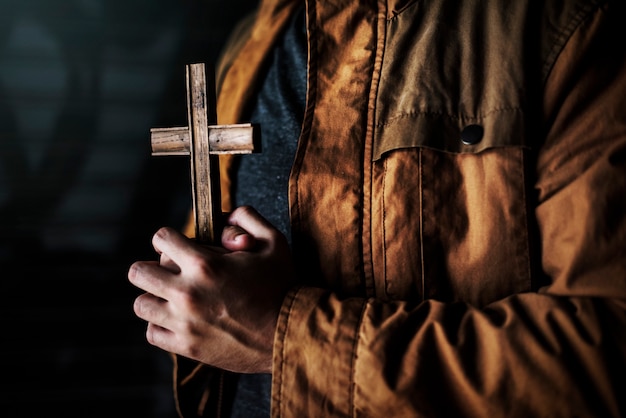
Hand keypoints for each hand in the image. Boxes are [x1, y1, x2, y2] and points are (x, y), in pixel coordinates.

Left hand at [128, 206, 292, 373]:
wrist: (291, 334)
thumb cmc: (284, 286)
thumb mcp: (274, 242)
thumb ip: (248, 218)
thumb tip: (227, 213)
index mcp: (205, 265)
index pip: (161, 239)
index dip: (168, 237)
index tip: (176, 244)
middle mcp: (188, 293)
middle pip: (139, 272)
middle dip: (153, 267)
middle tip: (171, 271)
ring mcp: (185, 323)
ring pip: (141, 304)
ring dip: (155, 297)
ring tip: (173, 297)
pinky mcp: (187, 347)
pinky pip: (152, 333)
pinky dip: (161, 325)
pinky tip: (179, 319)